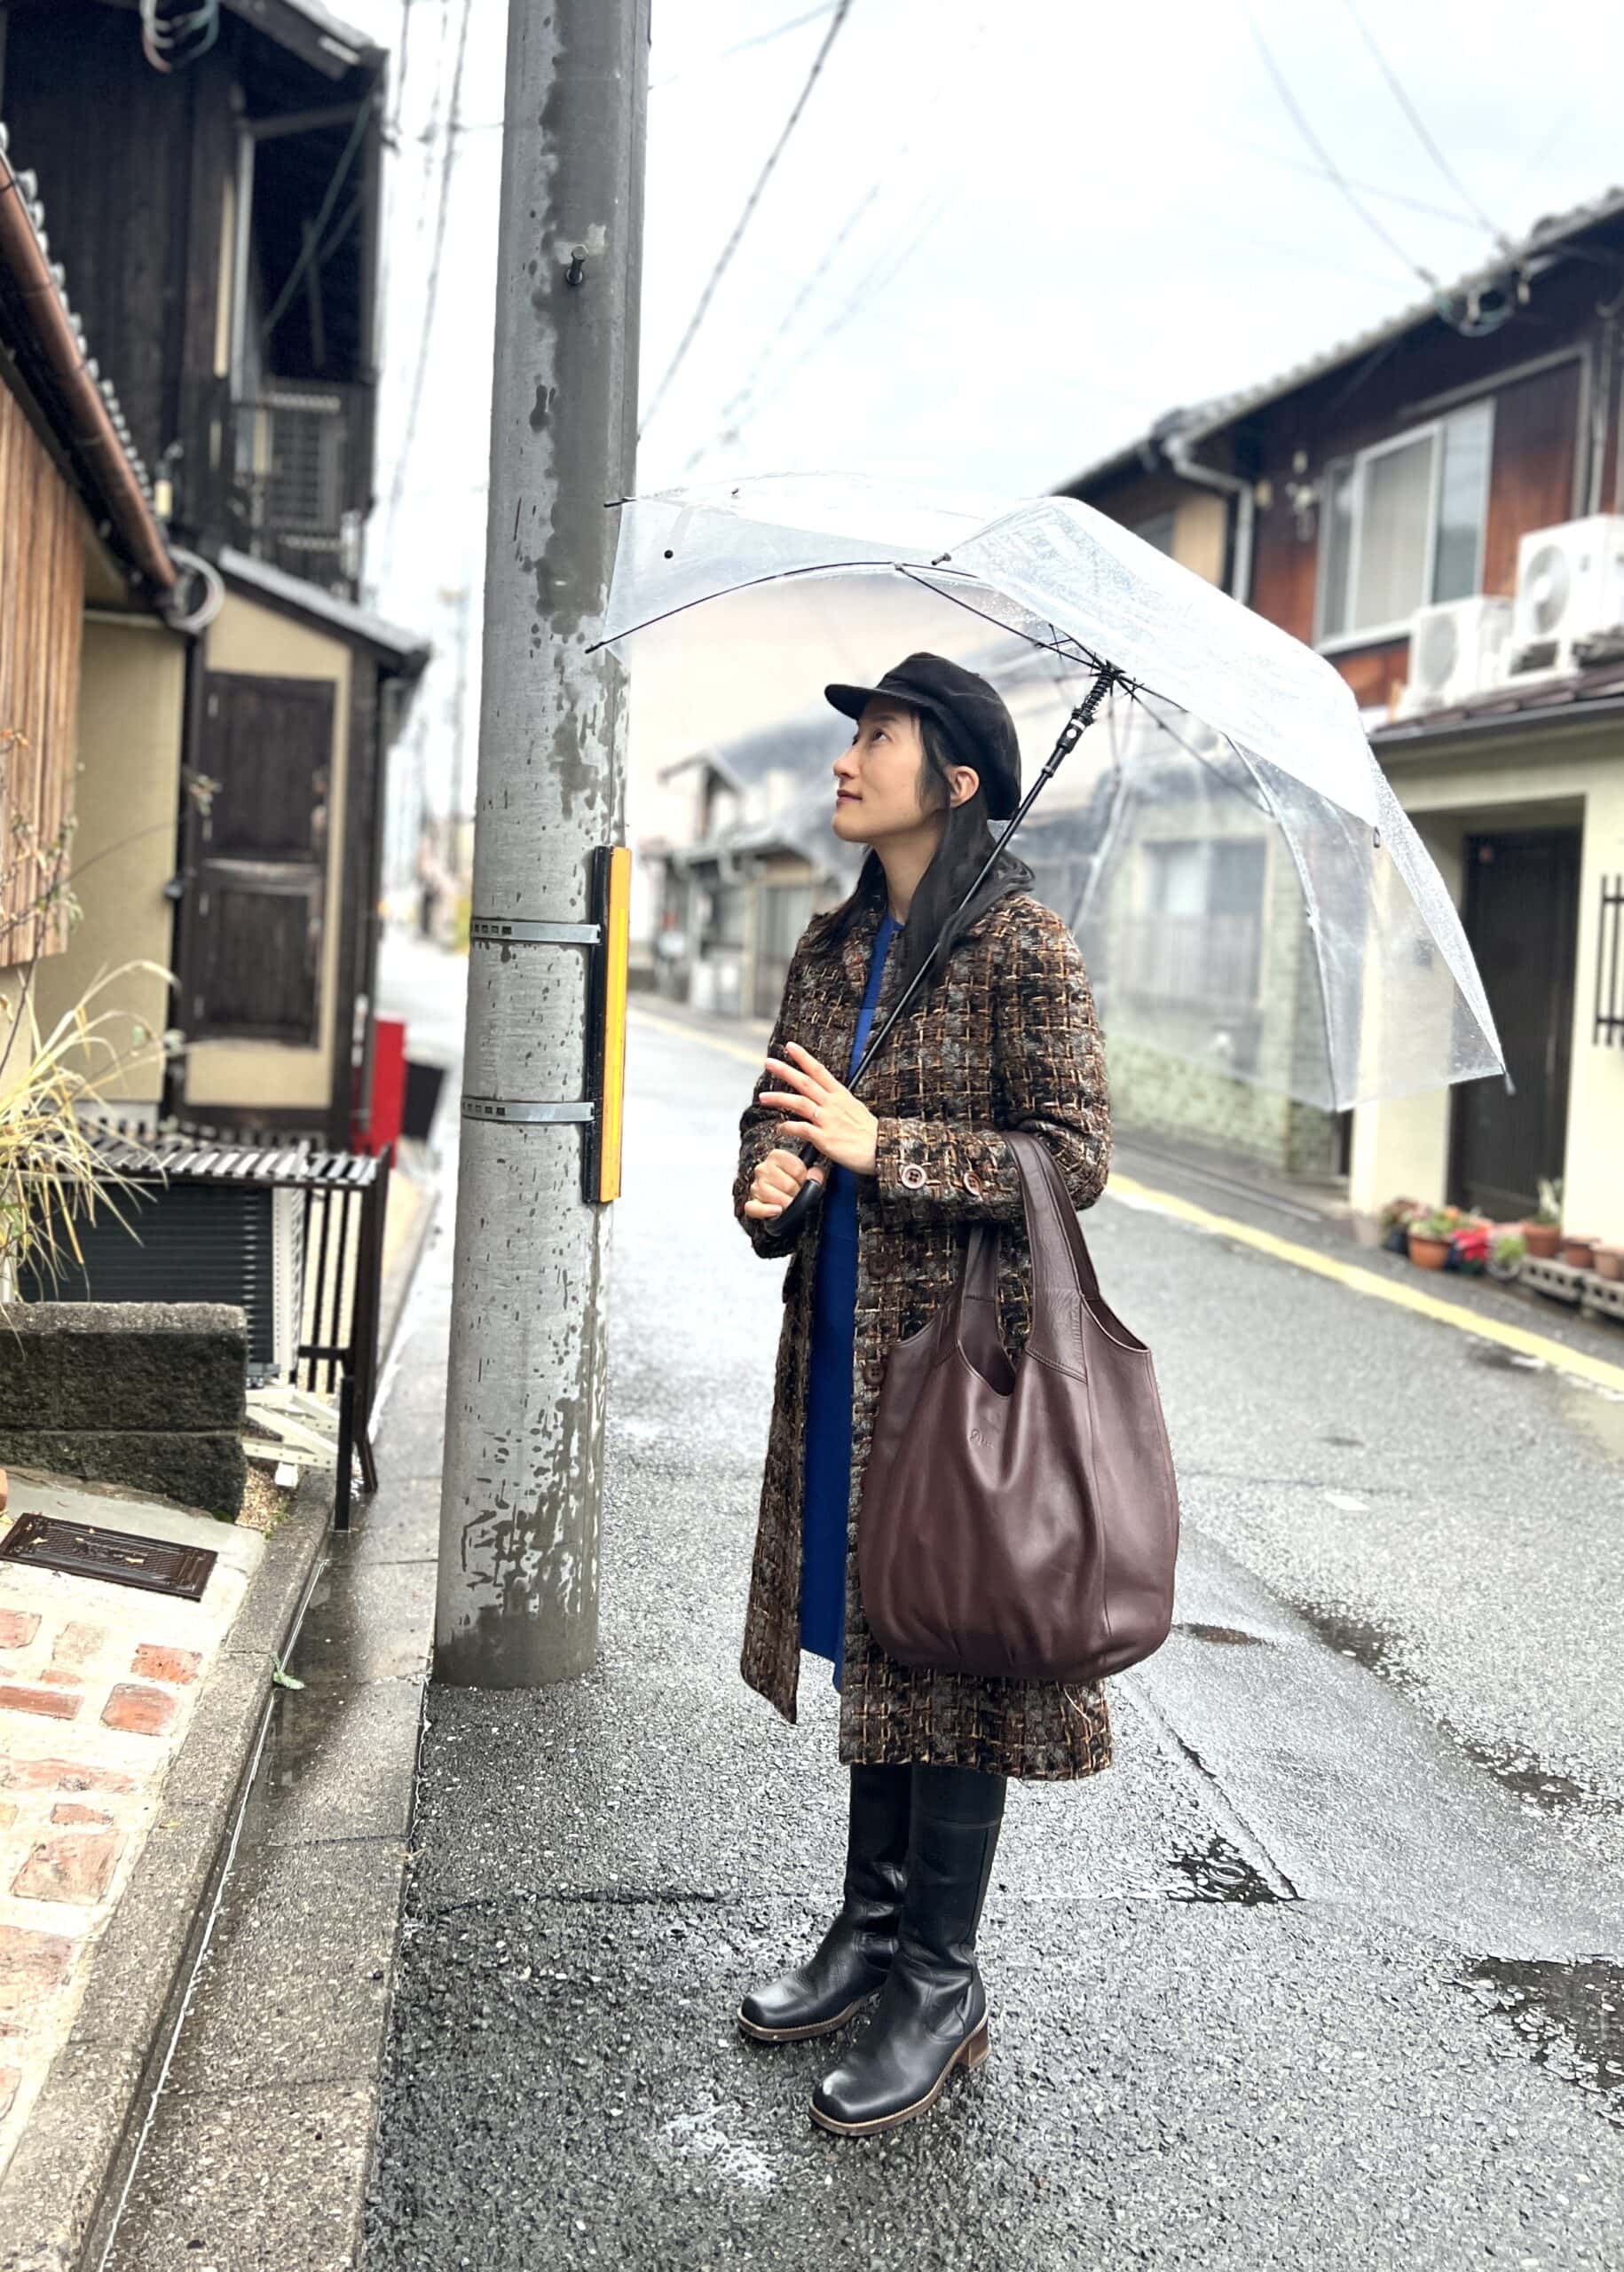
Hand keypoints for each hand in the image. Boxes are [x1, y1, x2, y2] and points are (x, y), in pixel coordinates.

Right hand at [744, 1144, 825, 1218]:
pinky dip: (766, 1211)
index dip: (804, 1178)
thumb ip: (815, 1172)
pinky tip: (777, 1210)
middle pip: (788, 1185)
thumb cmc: (797, 1184)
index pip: (797, 1169)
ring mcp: (756, 1186)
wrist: (788, 1198)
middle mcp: (763, 1168)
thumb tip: (814, 1175)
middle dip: (796, 1193)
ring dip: (786, 1203)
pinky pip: (754, 1208)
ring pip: (774, 1197)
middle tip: (797, 1193)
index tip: (803, 1181)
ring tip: (789, 1201)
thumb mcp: (810, 1174)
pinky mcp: (752, 1203)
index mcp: (776, 1156)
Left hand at [759, 1041, 879, 1176]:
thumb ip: (840, 1104)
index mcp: (841, 1095)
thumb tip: (829, 1103)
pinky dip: (788, 1128)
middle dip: (785, 1071)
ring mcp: (828, 1120)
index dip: (803, 1057)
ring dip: (779, 1098)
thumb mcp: (856, 1110)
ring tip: (762, 1098)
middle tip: (768, 1062)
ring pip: (799, 1103)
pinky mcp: (824, 1138)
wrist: (883, 1150)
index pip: (819, 1071)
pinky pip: (801, 1129)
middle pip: (805, 1082)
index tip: (790, 1047)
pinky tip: (780, 1128)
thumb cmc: (872, 1134)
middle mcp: (832, 1104)